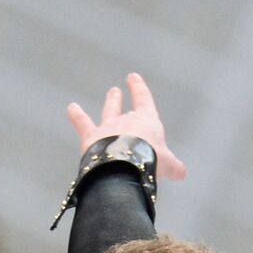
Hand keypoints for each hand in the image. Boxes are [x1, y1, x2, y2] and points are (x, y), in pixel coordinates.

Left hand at [66, 73, 186, 180]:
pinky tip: (70, 108)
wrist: (125, 166)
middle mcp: (126, 121)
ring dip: (109, 103)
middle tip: (114, 91)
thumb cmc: (149, 161)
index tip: (133, 78)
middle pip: (123, 109)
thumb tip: (181, 174)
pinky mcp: (91, 137)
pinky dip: (76, 115)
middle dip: (118, 100)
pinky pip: (82, 123)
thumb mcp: (167, 165)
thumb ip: (173, 167)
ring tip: (109, 93)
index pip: (144, 101)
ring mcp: (107, 128)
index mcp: (147, 123)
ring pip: (108, 112)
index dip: (139, 89)